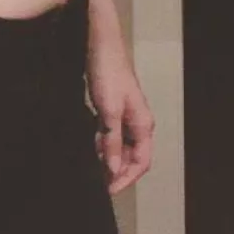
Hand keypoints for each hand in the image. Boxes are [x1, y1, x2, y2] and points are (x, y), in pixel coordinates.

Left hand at [86, 42, 154, 194]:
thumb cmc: (107, 72)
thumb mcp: (108, 110)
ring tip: (92, 165)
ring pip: (119, 145)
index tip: (108, 190)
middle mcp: (137, 121)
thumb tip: (113, 168)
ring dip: (107, 157)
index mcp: (143, 124)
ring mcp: (125, 113)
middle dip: (116, 170)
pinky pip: (110, 133)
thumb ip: (112, 140)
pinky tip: (90, 144)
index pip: (141, 162)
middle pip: (131, 156)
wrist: (99, 43)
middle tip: (97, 181)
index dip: (126, 179)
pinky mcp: (112, 106)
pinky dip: (102, 142)